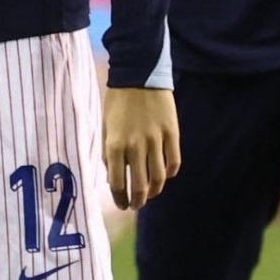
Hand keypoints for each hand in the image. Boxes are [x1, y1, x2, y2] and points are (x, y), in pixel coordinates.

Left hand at [103, 86, 179, 210]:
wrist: (138, 74)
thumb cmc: (117, 101)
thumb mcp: (105, 125)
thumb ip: (108, 153)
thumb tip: (113, 178)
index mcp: (114, 144)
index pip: (117, 183)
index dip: (120, 198)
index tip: (122, 204)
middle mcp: (135, 145)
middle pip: (139, 186)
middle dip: (137, 201)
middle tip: (136, 205)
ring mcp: (155, 140)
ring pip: (159, 178)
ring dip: (155, 191)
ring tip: (150, 194)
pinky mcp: (172, 133)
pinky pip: (174, 162)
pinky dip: (170, 174)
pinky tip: (165, 176)